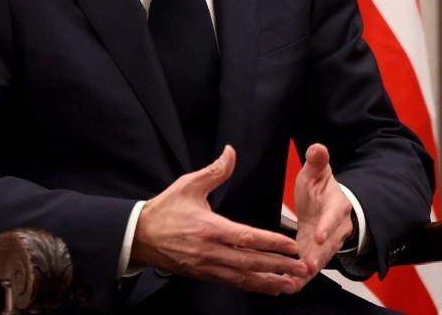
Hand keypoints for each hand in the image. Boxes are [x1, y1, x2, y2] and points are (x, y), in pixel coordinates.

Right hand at [131, 145, 308, 294]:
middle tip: (302, 269)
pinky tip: (268, 288)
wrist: (140, 236)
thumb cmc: (164, 210)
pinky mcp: (204, 275)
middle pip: (250, 261)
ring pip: (244, 277)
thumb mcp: (188, 185)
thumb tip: (230, 153)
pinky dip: (253, 286)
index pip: (246, 237)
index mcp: (209, 227)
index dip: (271, 243)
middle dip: (278, 267)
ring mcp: (207, 266)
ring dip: (270, 281)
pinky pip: (233, 283)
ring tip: (292, 284)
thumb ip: (214, 171)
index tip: (290, 246)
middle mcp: (210, 250)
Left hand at [293, 143, 352, 280]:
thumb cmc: (319, 187)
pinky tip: (289, 286)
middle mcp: (336, 228)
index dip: (326, 226)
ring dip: (309, 271)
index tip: (318, 236)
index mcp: (337, 205)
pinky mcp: (317, 253)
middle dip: (317, 256)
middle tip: (305, 266)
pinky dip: (302, 278)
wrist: (324, 204)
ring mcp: (328, 243)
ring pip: (320, 259)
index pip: (333, 217)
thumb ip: (317, 161)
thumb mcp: (316, 172)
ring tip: (295, 281)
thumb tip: (317, 147)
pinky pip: (311, 267)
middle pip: (329, 244)